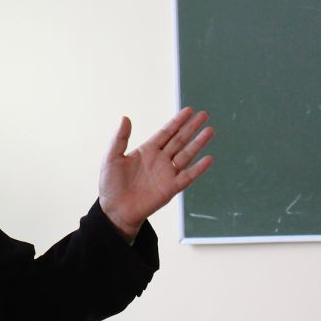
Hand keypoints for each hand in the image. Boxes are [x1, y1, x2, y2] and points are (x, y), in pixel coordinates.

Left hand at [99, 107, 213, 239]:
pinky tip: (208, 158)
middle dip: (191, 127)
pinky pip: (187, 176)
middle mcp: (160, 160)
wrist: (115, 210)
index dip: (177, 121)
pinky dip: (198, 168)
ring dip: (198, 143)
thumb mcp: (111, 158)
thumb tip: (125, 117)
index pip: (166, 132)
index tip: (189, 110)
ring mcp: (167, 173)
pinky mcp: (171, 188)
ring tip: (209, 130)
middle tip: (204, 115)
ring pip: (186, 155)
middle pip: (179, 140)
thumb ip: (119, 138)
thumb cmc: (111, 185)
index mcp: (147, 151)